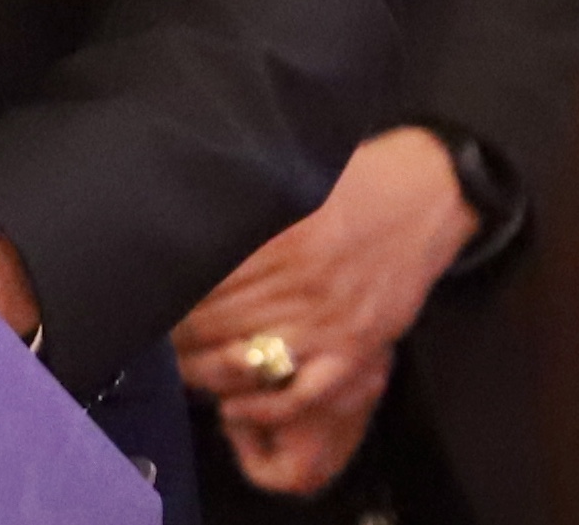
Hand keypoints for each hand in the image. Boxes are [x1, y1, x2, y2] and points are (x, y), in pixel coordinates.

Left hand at [169, 127, 476, 496]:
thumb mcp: (292, 173)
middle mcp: (301, 284)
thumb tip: (185, 202)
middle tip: (155, 338)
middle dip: (177, 338)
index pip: (203, 281)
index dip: (168, 296)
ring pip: (249, 363)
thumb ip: (243, 199)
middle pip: (217, 324)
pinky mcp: (355, 351)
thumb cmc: (355, 178)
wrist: (429, 197)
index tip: (149, 299)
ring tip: (182, 367)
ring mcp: (329, 324)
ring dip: (205, 372)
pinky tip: (233, 404)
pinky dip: (262, 406)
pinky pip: (300, 395)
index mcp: (278, 236)